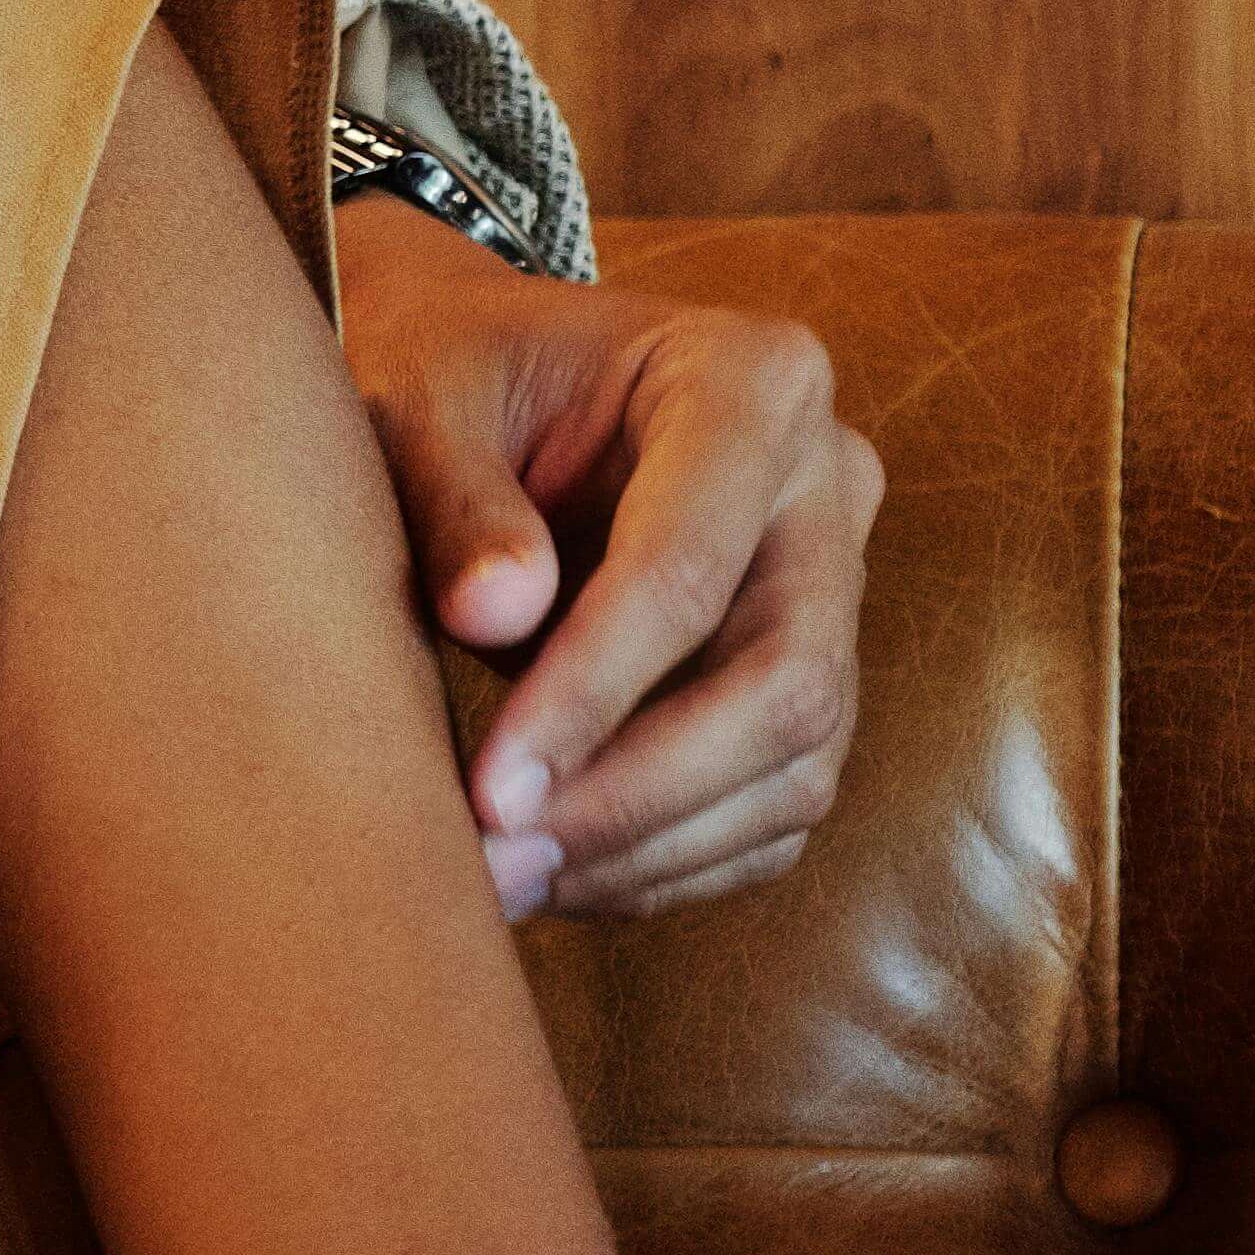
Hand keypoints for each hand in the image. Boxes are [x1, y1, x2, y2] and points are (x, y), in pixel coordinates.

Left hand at [330, 201, 881, 922]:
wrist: (493, 375)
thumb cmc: (451, 372)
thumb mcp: (420, 398)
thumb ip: (453, 496)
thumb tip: (494, 615)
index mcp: (752, 381)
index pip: (688, 568)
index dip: (592, 692)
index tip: (490, 790)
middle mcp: (826, 486)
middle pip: (785, 683)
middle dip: (640, 792)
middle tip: (499, 859)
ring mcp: (834, 588)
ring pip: (797, 765)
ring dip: (652, 846)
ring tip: (505, 882)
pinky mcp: (812, 672)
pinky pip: (777, 800)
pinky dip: (673, 861)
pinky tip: (559, 875)